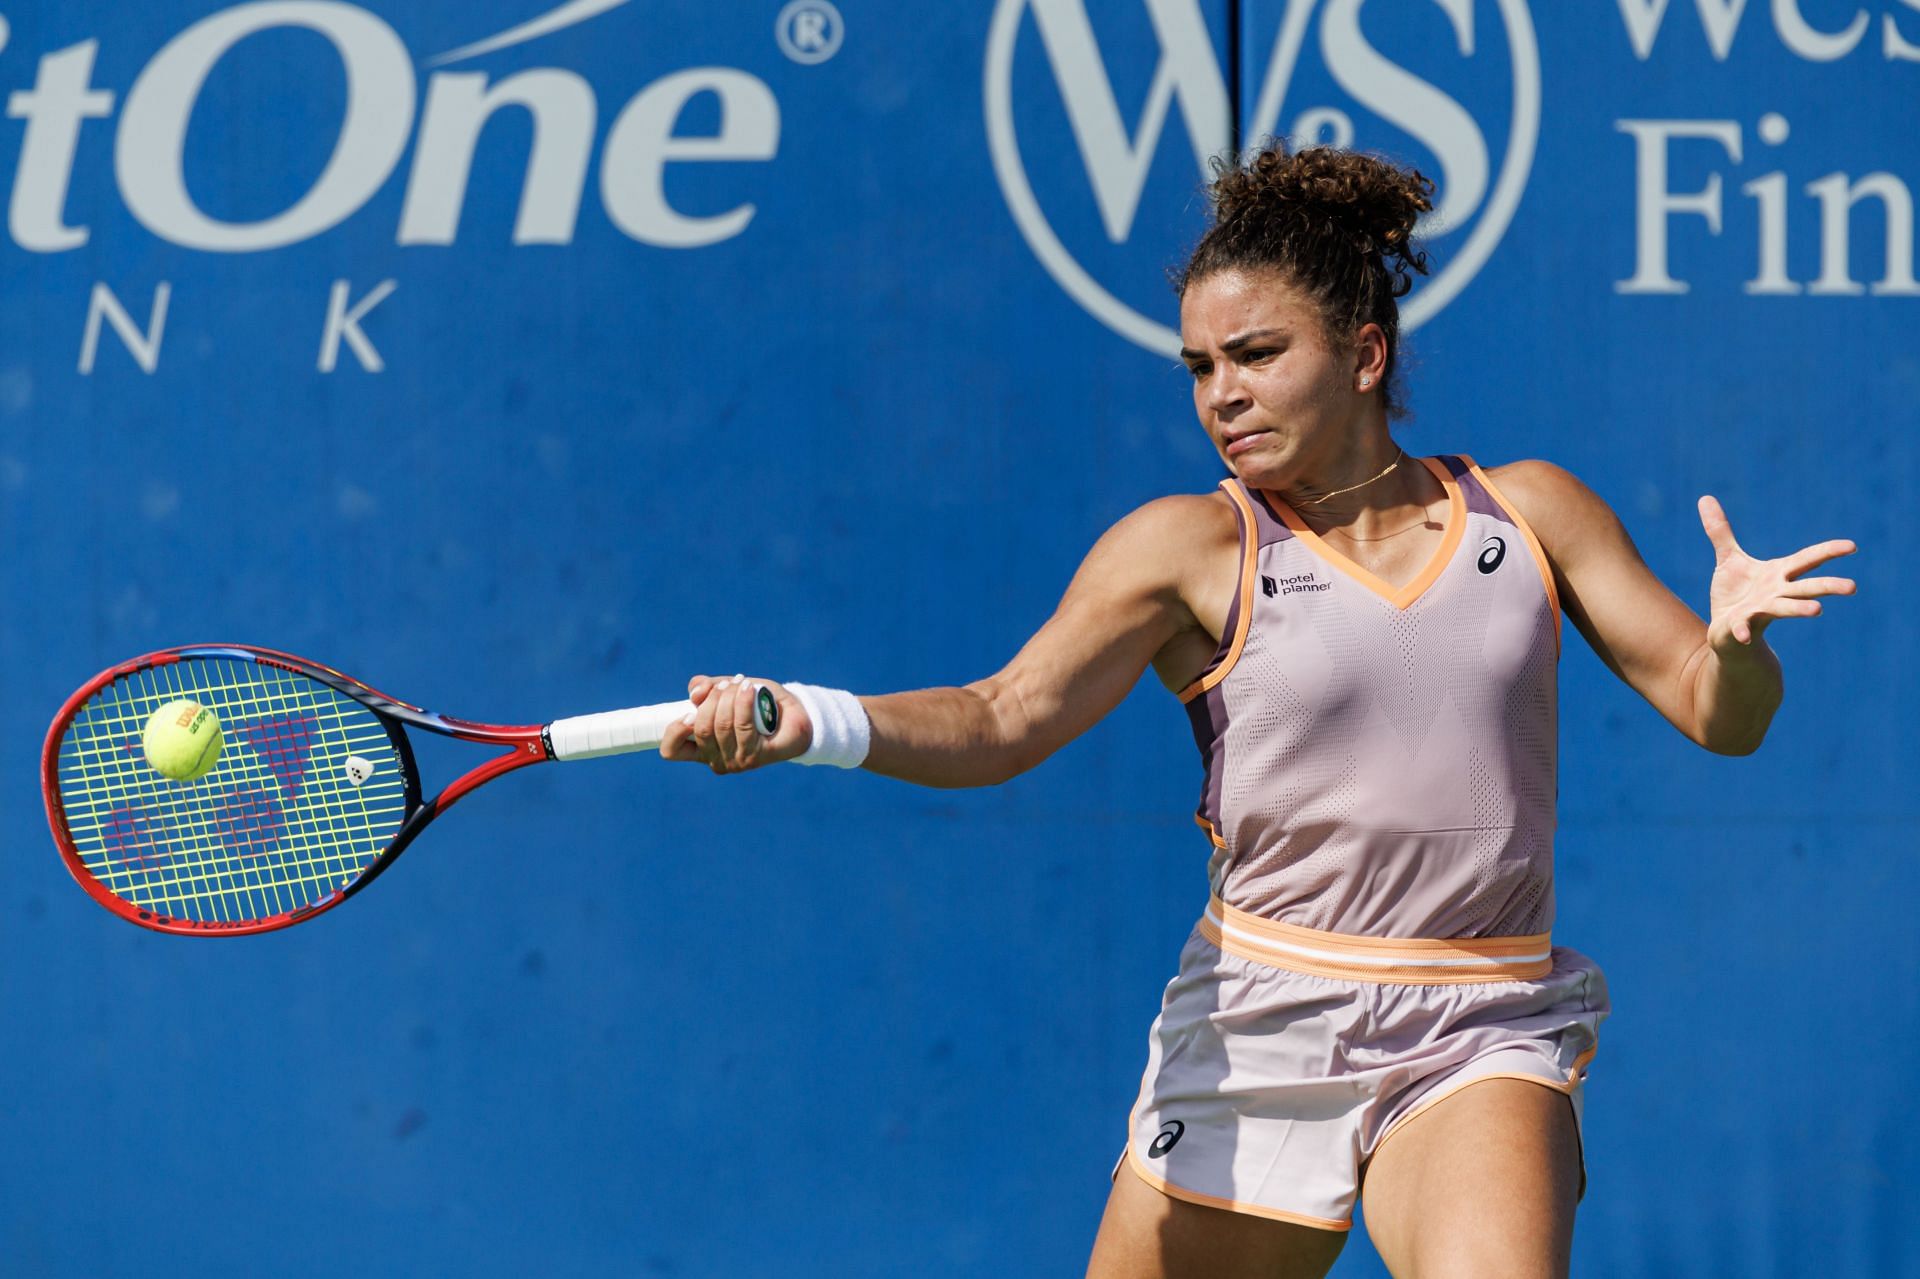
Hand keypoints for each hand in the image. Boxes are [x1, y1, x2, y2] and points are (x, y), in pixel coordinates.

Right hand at [658, 674, 811, 773]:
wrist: (795, 715)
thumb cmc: (757, 703)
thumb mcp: (726, 689)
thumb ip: (706, 688)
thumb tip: (695, 692)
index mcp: (702, 749)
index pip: (672, 750)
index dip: (675, 729)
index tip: (690, 710)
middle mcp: (717, 760)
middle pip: (701, 728)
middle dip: (713, 698)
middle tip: (728, 684)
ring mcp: (737, 762)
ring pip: (722, 725)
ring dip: (729, 696)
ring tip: (741, 683)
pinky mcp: (758, 757)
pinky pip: (744, 726)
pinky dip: (743, 702)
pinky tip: (748, 688)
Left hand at [1699, 495, 1856, 649]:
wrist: (1724, 633)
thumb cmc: (1735, 594)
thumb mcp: (1728, 559)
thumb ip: (1720, 531)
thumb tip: (1705, 497)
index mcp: (1777, 574)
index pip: (1807, 560)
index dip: (1828, 552)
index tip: (1852, 546)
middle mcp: (1776, 593)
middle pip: (1806, 588)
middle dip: (1828, 586)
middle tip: (1852, 587)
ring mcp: (1760, 611)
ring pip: (1784, 609)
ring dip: (1800, 609)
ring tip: (1817, 610)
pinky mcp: (1739, 627)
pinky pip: (1742, 629)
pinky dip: (1743, 631)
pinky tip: (1743, 635)